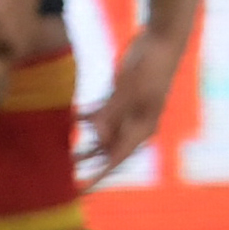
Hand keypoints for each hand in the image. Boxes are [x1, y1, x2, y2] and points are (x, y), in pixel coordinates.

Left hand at [79, 24, 182, 181]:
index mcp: (142, 129)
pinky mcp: (123, 96)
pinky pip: (103, 113)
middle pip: (110, 151)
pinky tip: (72, 120)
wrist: (161, 40)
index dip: (97, 176)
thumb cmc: (149, 67)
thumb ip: (111, 115)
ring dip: (87, 143)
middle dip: (90, 163)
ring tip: (66, 154)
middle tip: (67, 176)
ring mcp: (130, 110)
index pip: (116, 160)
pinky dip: (89, 117)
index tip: (80, 189)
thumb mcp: (128, 92)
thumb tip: (96, 138)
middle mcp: (136, 124)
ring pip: (105, 134)